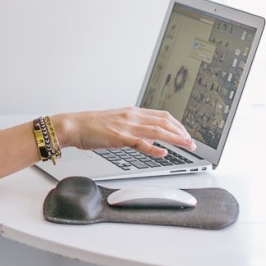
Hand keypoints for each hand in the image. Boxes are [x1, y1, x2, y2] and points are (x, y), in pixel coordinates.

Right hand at [58, 106, 195, 156]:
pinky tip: (163, 153)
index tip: (186, 133)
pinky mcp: (119, 137)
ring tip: (187, 145)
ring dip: (175, 138)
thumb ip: (132, 128)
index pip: (161, 115)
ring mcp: (126, 126)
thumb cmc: (91, 126)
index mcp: (131, 112)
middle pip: (164, 121)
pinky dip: (154, 148)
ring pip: (157, 130)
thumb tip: (147, 137)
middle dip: (181, 132)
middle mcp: (132, 116)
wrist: (73, 125)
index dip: (177, 124)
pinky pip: (141, 143)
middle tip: (192, 143)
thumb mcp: (116, 123)